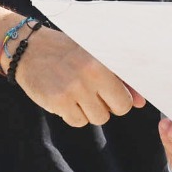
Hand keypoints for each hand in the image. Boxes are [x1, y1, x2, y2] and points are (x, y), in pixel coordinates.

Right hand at [12, 27, 146, 126]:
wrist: (30, 49)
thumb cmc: (68, 52)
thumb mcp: (95, 56)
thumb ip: (120, 78)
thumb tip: (141, 102)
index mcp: (104, 60)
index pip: (129, 94)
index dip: (123, 97)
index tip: (113, 93)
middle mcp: (91, 74)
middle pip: (118, 109)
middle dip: (111, 106)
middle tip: (98, 95)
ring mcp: (74, 89)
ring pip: (98, 118)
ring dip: (91, 111)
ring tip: (79, 93)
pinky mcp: (58, 102)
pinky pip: (77, 122)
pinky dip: (74, 115)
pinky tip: (67, 99)